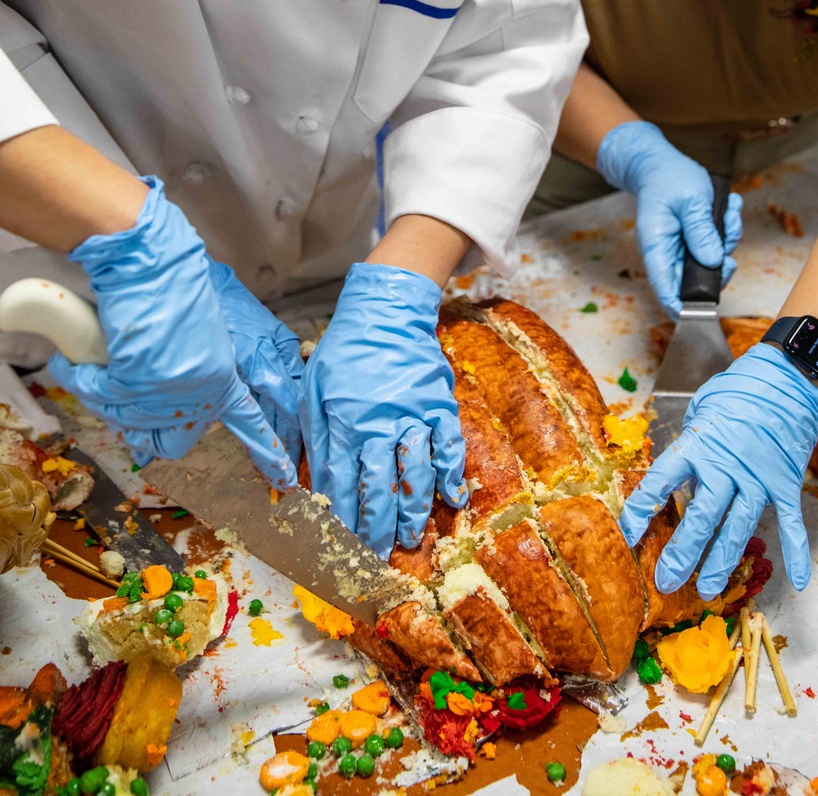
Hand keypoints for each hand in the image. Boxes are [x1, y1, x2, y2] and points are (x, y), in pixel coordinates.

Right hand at [47, 178, 297, 488]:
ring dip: (105, 396)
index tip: (285, 478)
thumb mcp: (201, 338)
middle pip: (169, 442)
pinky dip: (82, 377)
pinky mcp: (137, 378)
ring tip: (98, 366)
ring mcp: (170, 387)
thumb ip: (193, 376)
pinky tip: (77, 362)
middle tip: (125, 401)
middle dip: (143, 432)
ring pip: (127, 420)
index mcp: (224, 374)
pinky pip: (99, 394)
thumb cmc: (174, 292)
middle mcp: (202, 388)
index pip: (250, 421)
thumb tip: (158, 422)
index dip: (266, 452)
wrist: (152, 262)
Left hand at [299, 263, 467, 557]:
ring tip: (410, 537)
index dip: (342, 520)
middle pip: (380, 487)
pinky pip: (450, 445)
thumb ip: (315, 439)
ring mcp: (414, 414)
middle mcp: (380, 423)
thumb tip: (312, 488)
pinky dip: (453, 474)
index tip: (341, 548)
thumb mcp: (314, 392)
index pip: (343, 484)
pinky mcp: (441, 403)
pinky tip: (453, 499)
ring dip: (414, 511)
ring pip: (416, 473)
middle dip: (377, 529)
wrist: (386, 313)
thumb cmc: (344, 354)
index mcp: (344, 421)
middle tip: (377, 557)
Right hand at [597, 121, 741, 317]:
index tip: (704, 312)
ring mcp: (683, 248)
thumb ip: (701, 230)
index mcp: (657, 247)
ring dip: (727, 240)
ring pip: (712, 262)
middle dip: (720, 266)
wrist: (660, 163)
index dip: (683, 307)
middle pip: (695, 282)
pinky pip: (718, 245)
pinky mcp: (696, 240)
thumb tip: (714, 261)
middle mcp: (669, 253)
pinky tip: (728, 207)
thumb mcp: (689, 200)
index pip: (665, 289)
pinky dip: (728, 228)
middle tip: (729, 250)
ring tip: (728, 212)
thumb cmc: (668, 178)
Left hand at [618, 345, 817, 595]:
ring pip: (738, 528)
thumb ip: (691, 447)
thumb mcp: (700, 411)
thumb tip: (682, 480)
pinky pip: (791, 522)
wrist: (784, 377)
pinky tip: (799, 581)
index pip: (661, 482)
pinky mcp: (785, 482)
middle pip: (701, 517)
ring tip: (708, 591)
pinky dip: (796, 551)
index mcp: (697, 445)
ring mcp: (758, 477)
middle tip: (666, 583)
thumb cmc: (736, 391)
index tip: (627, 537)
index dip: (641, 511)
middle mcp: (725, 466)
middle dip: (683, 554)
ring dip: (723, 562)